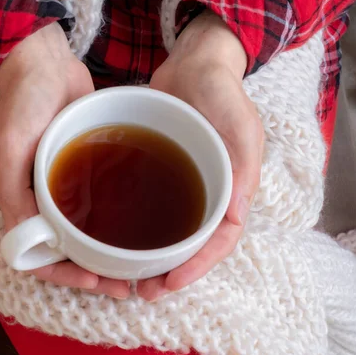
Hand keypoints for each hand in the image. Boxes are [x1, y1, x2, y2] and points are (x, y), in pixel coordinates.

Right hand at [0, 23, 130, 298]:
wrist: (46, 62)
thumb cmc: (22, 102)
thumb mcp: (10, 147)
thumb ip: (14, 192)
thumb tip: (31, 239)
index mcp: (20, 201)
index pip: (37, 256)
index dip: (63, 273)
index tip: (93, 278)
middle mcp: (42, 199)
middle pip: (65, 251)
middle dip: (91, 271)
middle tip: (122, 284)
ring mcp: (65, 185)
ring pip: (84, 233)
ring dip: (105, 252)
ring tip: (134, 264)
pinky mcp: (86, 168)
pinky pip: (98, 203)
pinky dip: (113, 221)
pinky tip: (138, 227)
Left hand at [138, 11, 263, 300]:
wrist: (193, 63)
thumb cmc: (221, 92)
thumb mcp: (240, 125)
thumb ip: (241, 167)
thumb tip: (235, 219)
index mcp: (233, 190)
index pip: (219, 241)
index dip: (197, 267)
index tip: (170, 283)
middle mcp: (209, 193)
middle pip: (193, 246)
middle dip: (172, 273)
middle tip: (143, 291)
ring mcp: (183, 184)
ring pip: (169, 234)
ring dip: (152, 259)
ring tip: (127, 277)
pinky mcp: (158, 173)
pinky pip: (148, 209)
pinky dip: (135, 230)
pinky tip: (113, 239)